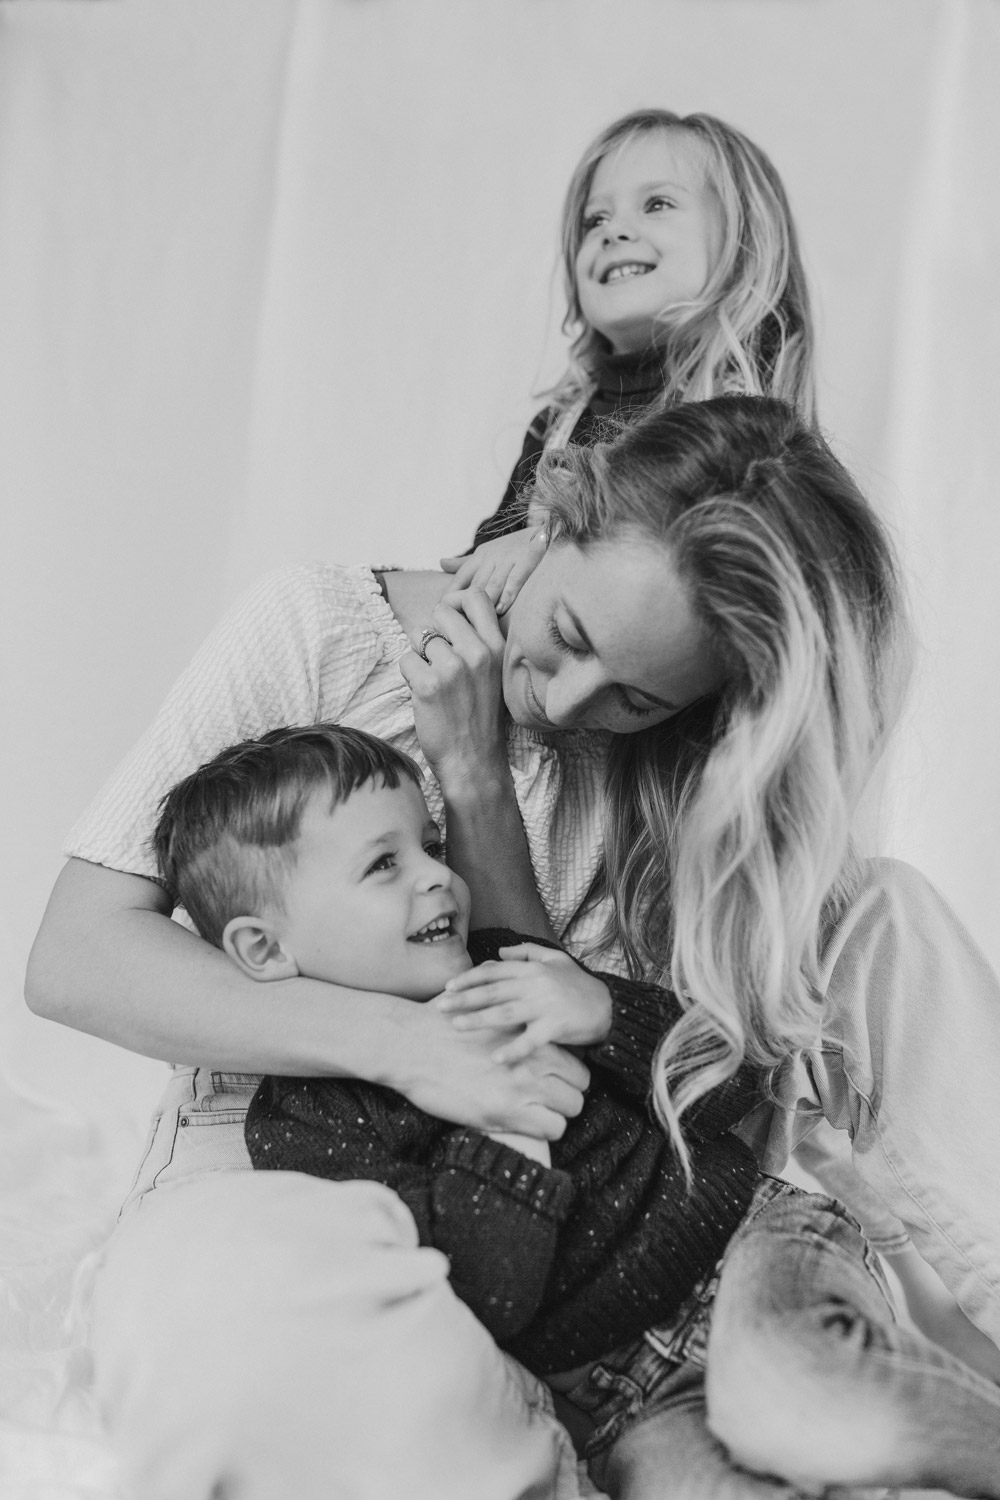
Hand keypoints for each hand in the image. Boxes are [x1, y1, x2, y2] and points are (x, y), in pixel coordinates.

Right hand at [393, 998, 588, 1140]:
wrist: (410, 1045)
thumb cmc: (440, 1025)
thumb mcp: (482, 1011)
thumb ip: (505, 1015)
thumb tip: (510, 1013)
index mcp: (530, 1034)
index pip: (576, 1060)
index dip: (565, 1075)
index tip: (551, 1082)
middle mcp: (535, 1059)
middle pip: (581, 1084)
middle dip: (567, 1094)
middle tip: (547, 1101)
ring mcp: (524, 1086)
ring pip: (572, 1108)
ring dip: (557, 1113)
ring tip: (538, 1115)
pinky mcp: (506, 1112)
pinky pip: (553, 1129)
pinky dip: (544, 1130)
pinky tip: (526, 1125)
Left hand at [398, 587, 507, 785]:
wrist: (473, 761)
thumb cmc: (480, 718)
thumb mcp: (494, 674)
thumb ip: (479, 643)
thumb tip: (448, 613)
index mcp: (497, 648)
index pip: (475, 596)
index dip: (456, 602)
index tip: (450, 621)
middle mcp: (477, 653)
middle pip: (440, 611)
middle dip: (433, 632)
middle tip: (438, 659)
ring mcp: (452, 668)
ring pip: (418, 635)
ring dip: (420, 655)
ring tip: (434, 680)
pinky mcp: (428, 685)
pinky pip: (406, 660)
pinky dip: (409, 675)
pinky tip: (424, 694)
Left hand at [438, 943, 612, 1062]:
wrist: (609, 1007)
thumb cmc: (579, 985)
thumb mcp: (555, 960)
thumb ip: (527, 953)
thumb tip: (499, 951)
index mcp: (533, 968)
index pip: (494, 972)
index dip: (469, 979)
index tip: (448, 987)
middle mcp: (536, 984)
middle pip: (493, 992)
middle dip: (464, 999)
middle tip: (440, 1007)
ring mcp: (545, 1006)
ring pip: (504, 1013)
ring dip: (478, 1020)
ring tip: (457, 1027)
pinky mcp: (556, 1027)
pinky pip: (530, 1040)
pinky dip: (513, 1050)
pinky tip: (495, 1058)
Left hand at [440, 528, 546, 615]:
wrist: (551, 529)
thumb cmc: (517, 545)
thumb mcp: (488, 550)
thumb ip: (465, 561)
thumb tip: (441, 563)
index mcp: (481, 556)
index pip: (461, 577)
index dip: (451, 596)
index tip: (442, 614)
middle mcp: (492, 556)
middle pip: (474, 585)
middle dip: (464, 605)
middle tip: (457, 626)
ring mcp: (510, 558)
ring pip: (492, 584)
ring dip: (484, 602)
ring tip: (477, 621)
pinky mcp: (527, 560)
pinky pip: (515, 579)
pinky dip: (508, 594)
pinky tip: (501, 608)